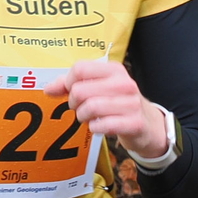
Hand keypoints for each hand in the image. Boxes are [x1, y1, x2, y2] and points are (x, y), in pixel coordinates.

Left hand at [47, 59, 169, 160]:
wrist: (149, 124)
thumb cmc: (118, 103)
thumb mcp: (99, 88)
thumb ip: (71, 85)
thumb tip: (48, 89)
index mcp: (114, 70)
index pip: (80, 69)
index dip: (68, 83)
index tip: (71, 92)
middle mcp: (124, 83)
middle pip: (80, 90)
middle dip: (74, 103)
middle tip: (80, 108)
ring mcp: (131, 103)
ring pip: (89, 108)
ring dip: (83, 117)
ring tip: (89, 118)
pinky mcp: (134, 123)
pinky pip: (101, 125)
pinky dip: (94, 128)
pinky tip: (100, 126)